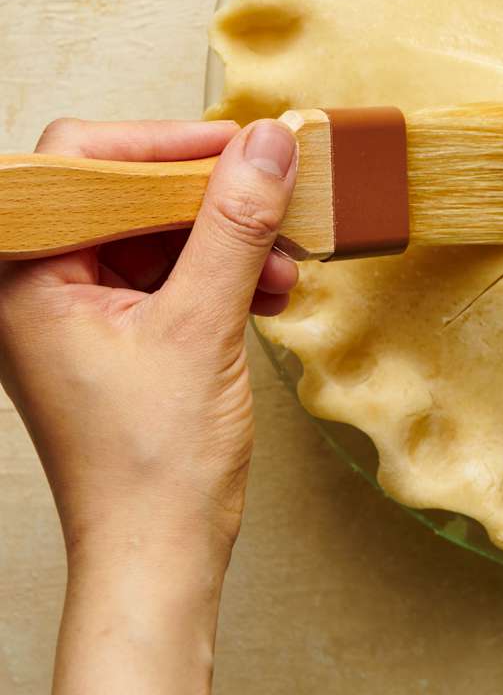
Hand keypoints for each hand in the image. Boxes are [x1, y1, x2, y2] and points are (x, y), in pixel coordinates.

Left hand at [0, 118, 298, 694]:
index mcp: (26, 278)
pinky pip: (174, 274)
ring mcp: (80, 314)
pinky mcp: (120, 336)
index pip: (81, 164)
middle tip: (274, 193)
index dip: (162, 144)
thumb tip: (267, 146)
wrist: (158, 551)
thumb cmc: (149, 463)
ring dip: (229, 240)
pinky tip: (271, 288)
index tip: (237, 143)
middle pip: (126, 194)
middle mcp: (42, 288)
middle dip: (210, 199)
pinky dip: (226, 274)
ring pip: (159, 235)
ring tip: (284, 262)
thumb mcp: (200, 325)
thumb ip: (234, 226)